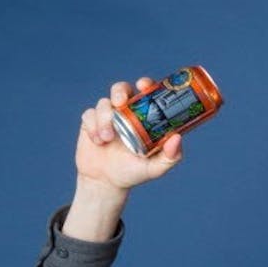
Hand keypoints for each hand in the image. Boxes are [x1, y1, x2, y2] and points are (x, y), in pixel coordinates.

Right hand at [75, 78, 183, 192]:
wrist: (106, 182)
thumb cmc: (134, 172)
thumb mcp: (156, 168)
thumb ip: (170, 156)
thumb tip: (177, 137)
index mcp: (143, 118)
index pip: (145, 94)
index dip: (145, 84)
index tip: (144, 85)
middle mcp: (125, 113)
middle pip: (121, 89)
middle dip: (119, 91)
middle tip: (120, 103)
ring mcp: (107, 117)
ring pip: (103, 103)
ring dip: (104, 118)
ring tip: (107, 139)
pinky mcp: (90, 122)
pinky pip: (89, 114)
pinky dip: (93, 126)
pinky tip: (97, 141)